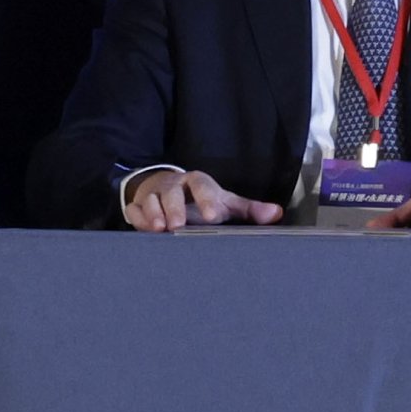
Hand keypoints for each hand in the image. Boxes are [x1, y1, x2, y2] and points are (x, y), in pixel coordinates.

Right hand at [121, 168, 285, 231]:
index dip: (207, 199)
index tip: (213, 216)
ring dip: (153, 213)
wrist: (166, 187)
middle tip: (178, 225)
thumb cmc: (200, 199)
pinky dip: (136, 218)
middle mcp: (175, 186)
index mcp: (198, 182)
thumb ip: (249, 209)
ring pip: (150, 199)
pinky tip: (141, 229)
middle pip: (172, 193)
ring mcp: (154, 195)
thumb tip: (276, 214)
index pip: (202, 186)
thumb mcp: (224, 201)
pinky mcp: (138, 205)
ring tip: (159, 229)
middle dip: (175, 208)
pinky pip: (133, 209)